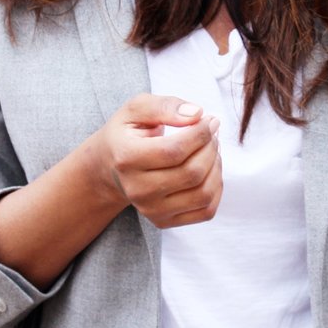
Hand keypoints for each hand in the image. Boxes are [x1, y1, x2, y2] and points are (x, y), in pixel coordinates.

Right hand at [89, 94, 222, 228]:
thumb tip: (197, 114)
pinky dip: (216, 188)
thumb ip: (165, 106)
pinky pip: (206, 210)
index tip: (210, 120)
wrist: (111, 167)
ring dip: (216, 167)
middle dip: (210, 148)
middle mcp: (137, 189)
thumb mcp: (137, 108)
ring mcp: (150, 210)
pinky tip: (209, 169)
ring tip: (211, 149)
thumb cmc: (128, 133)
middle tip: (211, 132)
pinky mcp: (164, 221)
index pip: (175, 150)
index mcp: (126, 158)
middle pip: (192, 172)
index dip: (200, 133)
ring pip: (203, 193)